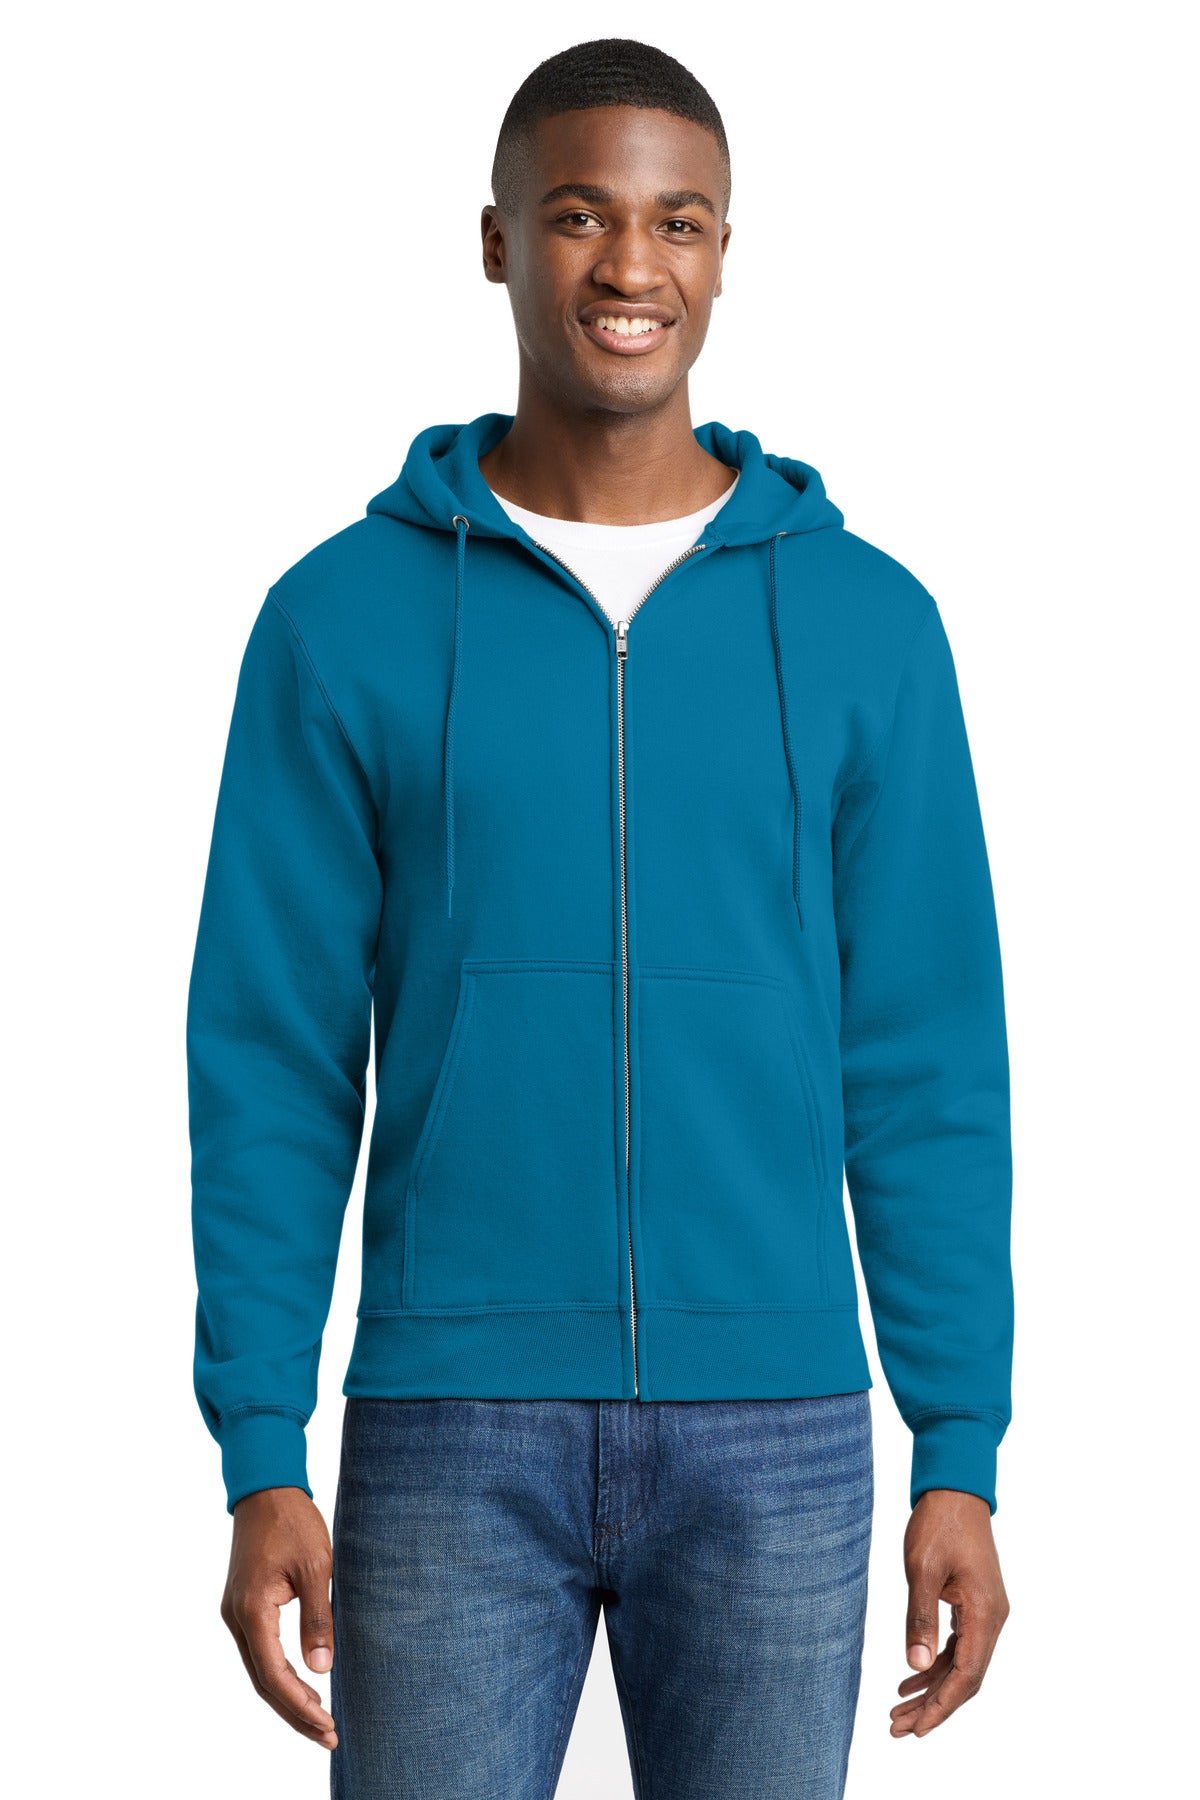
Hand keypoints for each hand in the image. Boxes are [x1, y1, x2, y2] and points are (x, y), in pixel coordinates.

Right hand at [220, 1486, 338, 1749]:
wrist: (266, 1489)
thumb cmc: (293, 1522)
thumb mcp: (317, 1566)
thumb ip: (317, 1618)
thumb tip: (321, 1669)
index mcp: (251, 1610)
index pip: (274, 1674)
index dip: (300, 1704)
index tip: (328, 1723)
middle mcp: (236, 1617)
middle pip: (263, 1681)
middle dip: (294, 1713)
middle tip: (329, 1736)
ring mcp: (236, 1613)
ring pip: (259, 1670)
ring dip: (287, 1698)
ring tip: (319, 1721)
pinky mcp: (243, 1606)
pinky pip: (259, 1652)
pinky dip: (280, 1675)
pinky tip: (303, 1685)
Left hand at [890, 1487, 1008, 1738]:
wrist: (956, 1489)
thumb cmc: (939, 1524)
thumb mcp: (923, 1570)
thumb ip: (920, 1618)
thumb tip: (914, 1665)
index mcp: (984, 1612)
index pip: (967, 1675)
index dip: (942, 1706)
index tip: (917, 1730)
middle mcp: (992, 1618)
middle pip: (966, 1677)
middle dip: (933, 1705)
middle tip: (898, 1727)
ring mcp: (985, 1611)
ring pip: (961, 1664)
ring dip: (932, 1687)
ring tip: (898, 1708)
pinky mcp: (974, 1604)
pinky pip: (958, 1645)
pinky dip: (935, 1663)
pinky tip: (910, 1675)